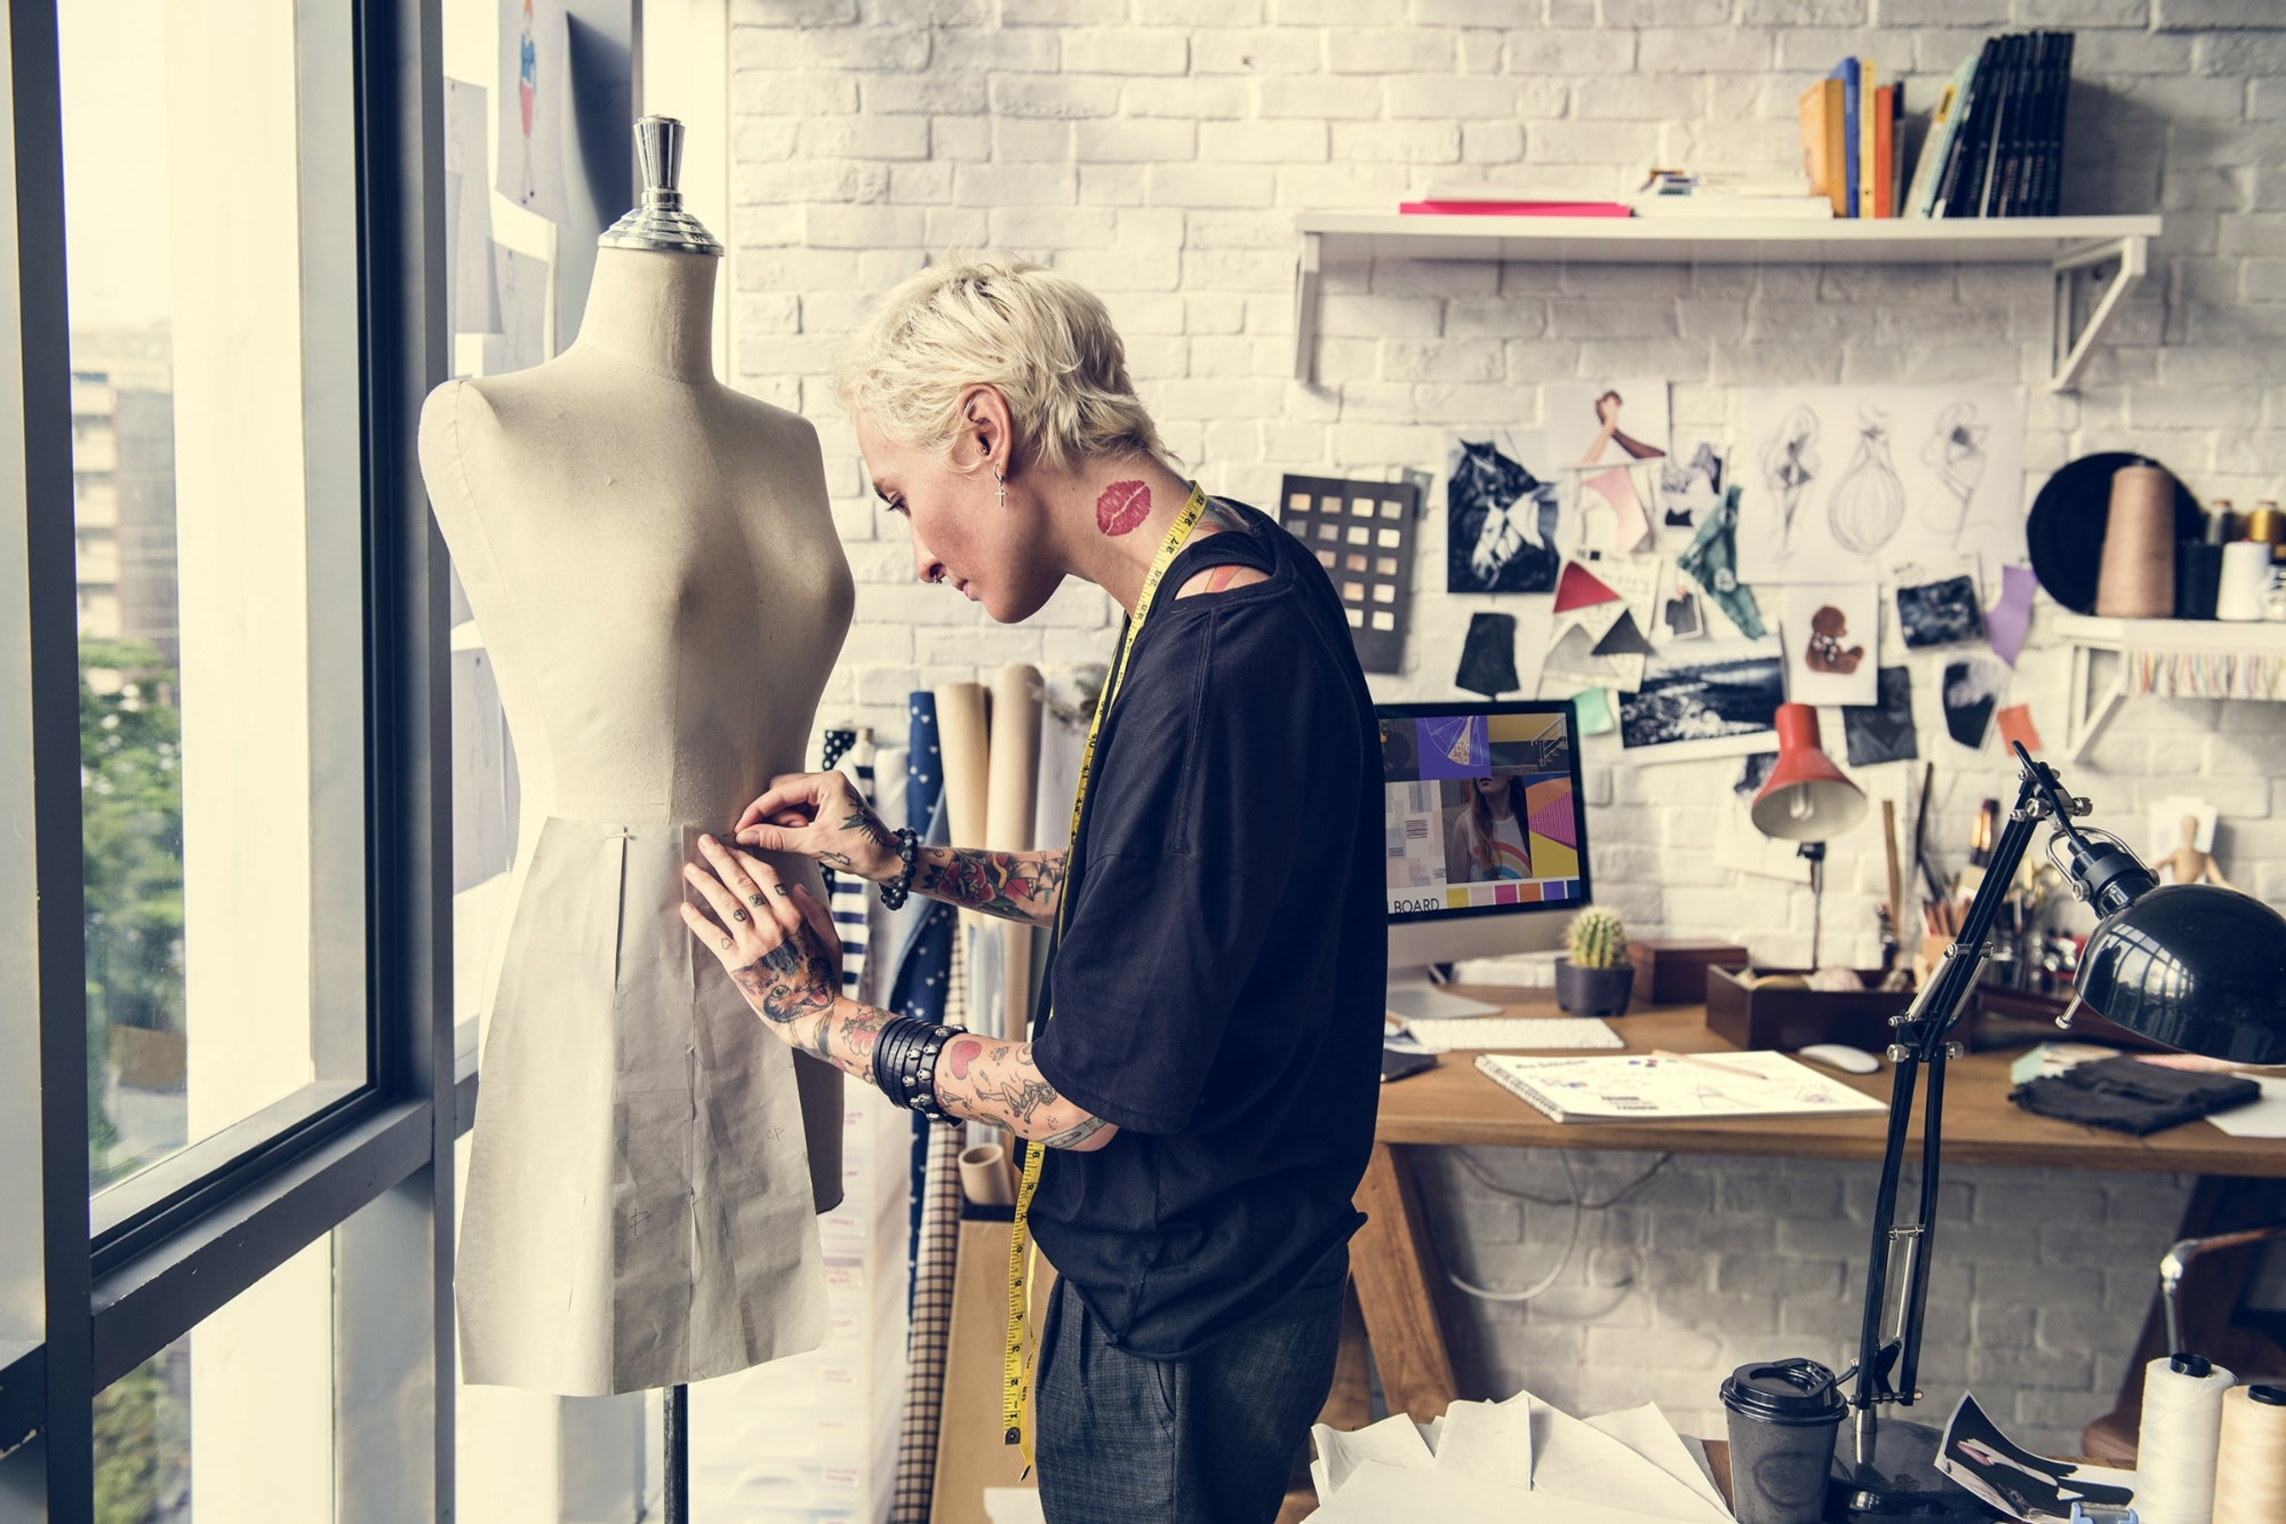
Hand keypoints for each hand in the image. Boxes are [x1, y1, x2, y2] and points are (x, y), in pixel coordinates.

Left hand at [680, 834, 842, 1036]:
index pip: (767, 877)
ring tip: (690, 869)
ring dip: (706, 884)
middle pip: (742, 884)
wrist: (813, 1014)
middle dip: (721, 860)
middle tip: (704, 842)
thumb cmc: (825, 978)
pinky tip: (686, 907)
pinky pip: (713, 937)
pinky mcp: (738, 965)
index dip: (747, 859)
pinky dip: (698, 921)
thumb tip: (796, 886)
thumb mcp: (831, 940)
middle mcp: (773, 925)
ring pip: (725, 905)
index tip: (733, 846)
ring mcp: (754, 944)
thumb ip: (815, 911)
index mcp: (795, 916)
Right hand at [733, 770, 900, 883]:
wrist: (888, 861)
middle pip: (783, 790)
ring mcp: (829, 791)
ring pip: (790, 799)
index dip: (757, 811)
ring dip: (785, 819)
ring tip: (799, 837)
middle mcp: (828, 780)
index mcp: (828, 782)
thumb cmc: (860, 851)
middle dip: (774, 813)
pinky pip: (801, 807)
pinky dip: (794, 822)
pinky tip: (799, 835)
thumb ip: (777, 838)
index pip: (780, 791)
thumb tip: (746, 836)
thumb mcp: (814, 844)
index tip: (741, 828)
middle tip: (781, 835)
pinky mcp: (829, 803)